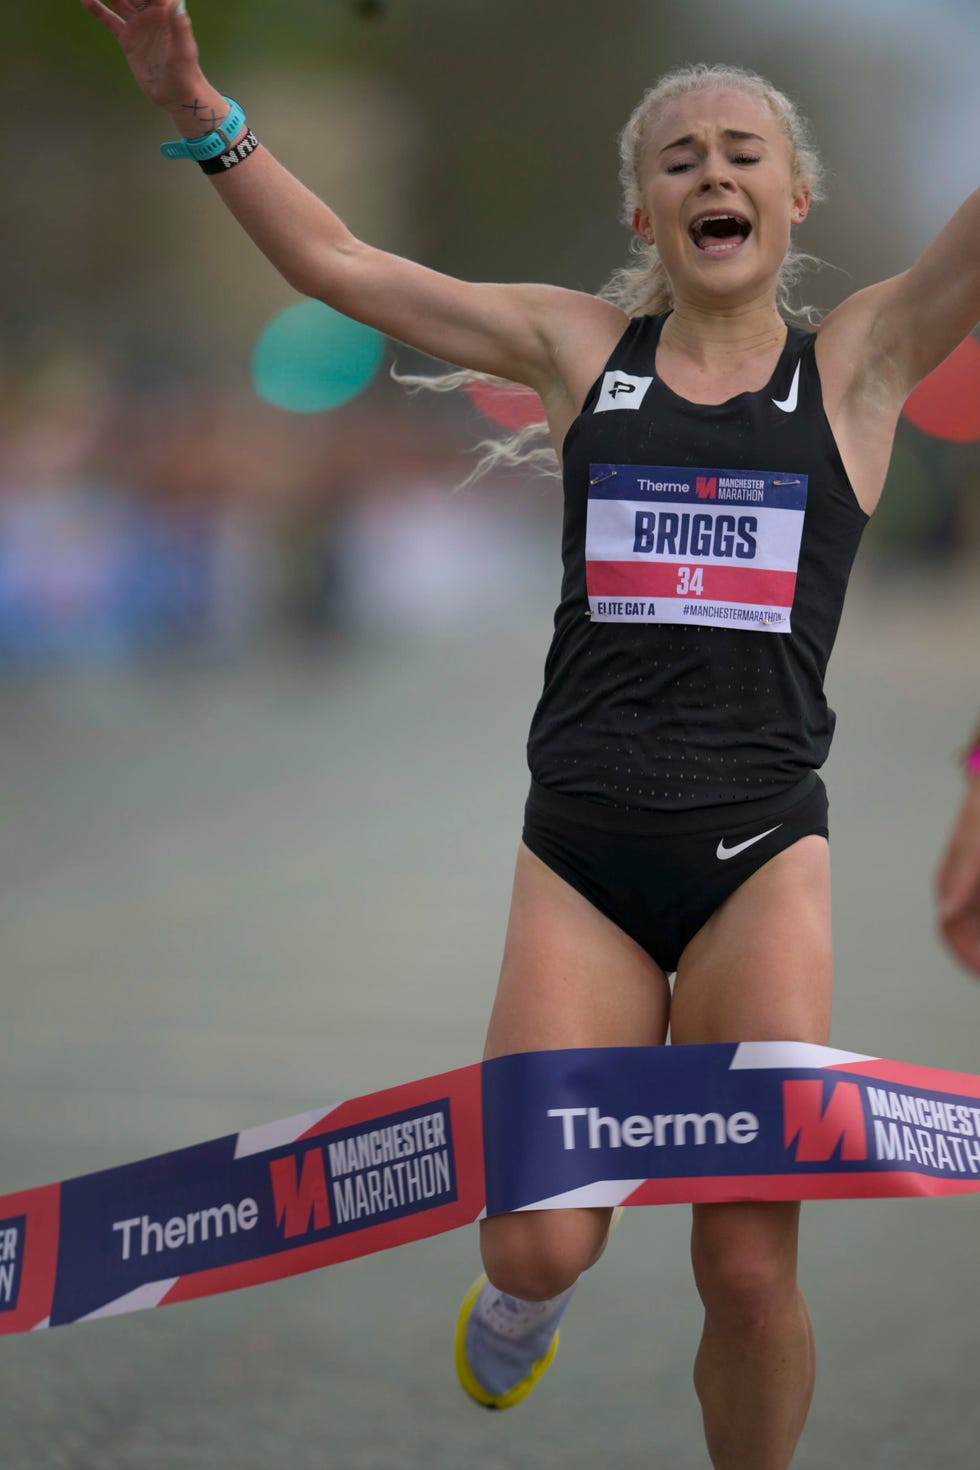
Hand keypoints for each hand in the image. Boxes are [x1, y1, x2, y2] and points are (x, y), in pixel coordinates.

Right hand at [79, 0, 200, 112]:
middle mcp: (151, 13)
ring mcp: (138, 24)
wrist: (176, 96)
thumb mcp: (184, 51)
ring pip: (118, 0)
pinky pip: (110, 19)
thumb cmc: (186, 74)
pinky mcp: (128, 38)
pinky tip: (85, 0)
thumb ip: (180, 26)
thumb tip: (176, 2)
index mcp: (166, 10)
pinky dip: (98, 9)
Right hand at [935, 778, 979, 975]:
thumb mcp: (974, 845)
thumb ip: (960, 877)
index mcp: (951, 884)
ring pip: (976, 923)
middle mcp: (962, 890)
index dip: (966, 957)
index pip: (950, 930)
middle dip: (976, 953)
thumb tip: (944, 912)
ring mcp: (975, 887)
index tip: (979, 973)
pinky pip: (976, 906)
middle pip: (966, 933)